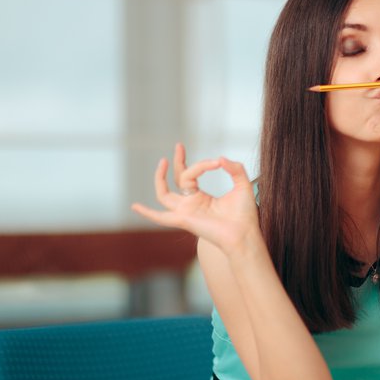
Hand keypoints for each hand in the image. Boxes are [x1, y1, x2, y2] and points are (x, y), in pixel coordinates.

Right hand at [131, 144, 259, 254]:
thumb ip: (234, 168)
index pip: (192, 174)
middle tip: (179, 145)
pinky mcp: (184, 220)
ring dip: (160, 178)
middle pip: (177, 180)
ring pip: (164, 194)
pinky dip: (148, 213)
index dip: (202, 164)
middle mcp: (190, 205)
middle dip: (177, 162)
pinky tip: (135, 206)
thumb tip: (220, 159)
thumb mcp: (242, 185)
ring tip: (163, 160)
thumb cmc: (245, 215)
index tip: (218, 162)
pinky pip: (161, 217)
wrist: (244, 234)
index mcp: (201, 198)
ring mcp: (185, 212)